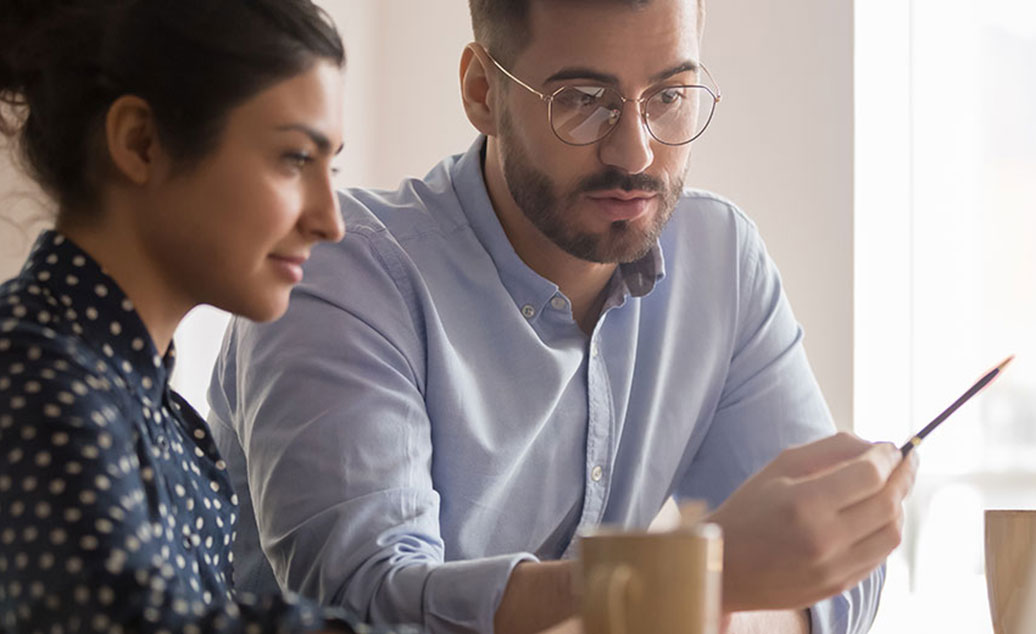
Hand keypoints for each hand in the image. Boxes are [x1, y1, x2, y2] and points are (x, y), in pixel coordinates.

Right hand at [708, 432, 917, 611]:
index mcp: (804, 504)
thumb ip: (830, 449)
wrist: (725, 567)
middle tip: (907, 460)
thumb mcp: (779, 467)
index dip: (888, 456)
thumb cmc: (749, 509)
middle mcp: (823, 540)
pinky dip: (884, 530)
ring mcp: (833, 568)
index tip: (892, 446)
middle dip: (904, 475)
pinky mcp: (838, 586)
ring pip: (891, 532)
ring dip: (898, 504)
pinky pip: (879, 555)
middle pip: (887, 503)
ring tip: (892, 487)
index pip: (869, 475)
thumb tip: (876, 446)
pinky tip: (876, 515)